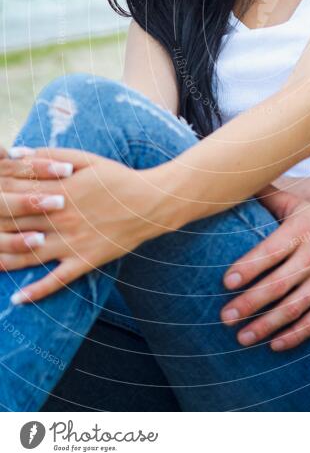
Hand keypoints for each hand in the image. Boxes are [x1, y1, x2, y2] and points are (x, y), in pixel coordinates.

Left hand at [0, 146, 161, 303]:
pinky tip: (18, 299)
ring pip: (28, 255)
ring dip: (4, 261)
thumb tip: (15, 153)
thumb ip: (50, 156)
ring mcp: (72, 241)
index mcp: (59, 189)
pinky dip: (36, 291)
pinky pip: (57, 280)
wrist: (150, 203)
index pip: (16, 194)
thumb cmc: (117, 178)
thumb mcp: (86, 159)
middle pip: (15, 224)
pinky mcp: (84, 260)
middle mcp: (61, 217)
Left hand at [220, 198, 309, 351]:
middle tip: (224, 317)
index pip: (271, 250)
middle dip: (250, 303)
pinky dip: (294, 336)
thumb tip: (239, 185)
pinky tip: (273, 345)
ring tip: (241, 337)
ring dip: (266, 326)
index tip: (226, 281)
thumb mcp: (300, 204)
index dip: (249, 267)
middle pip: (278, 284)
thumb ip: (270, 198)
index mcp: (301, 230)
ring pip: (293, 308)